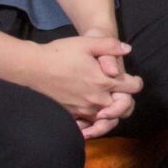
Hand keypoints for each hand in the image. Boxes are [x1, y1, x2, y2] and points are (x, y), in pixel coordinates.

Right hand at [6, 33, 142, 125]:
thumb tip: (128, 49)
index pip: (133, 88)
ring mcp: (83, 110)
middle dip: (126, 100)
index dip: (136, 82)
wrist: (32, 68)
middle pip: (124, 107)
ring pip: (108, 118)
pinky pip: (89, 125)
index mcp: (103, 81)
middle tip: (121, 93)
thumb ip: (110, 46)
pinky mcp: (72, 115)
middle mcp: (96, 99)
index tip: (132, 79)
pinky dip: (94, 122)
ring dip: (111, 112)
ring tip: (109, 103)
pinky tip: (94, 113)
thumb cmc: (59, 53)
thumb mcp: (86, 43)